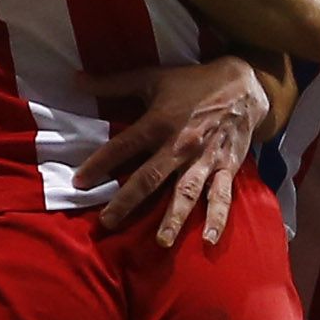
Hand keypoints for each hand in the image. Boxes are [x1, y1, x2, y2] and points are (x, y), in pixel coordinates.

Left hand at [76, 57, 272, 247]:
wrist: (243, 85)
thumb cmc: (193, 82)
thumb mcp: (152, 77)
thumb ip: (112, 82)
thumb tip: (75, 79)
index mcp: (159, 122)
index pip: (123, 146)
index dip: (99, 164)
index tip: (79, 183)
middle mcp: (180, 145)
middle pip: (149, 178)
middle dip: (127, 202)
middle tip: (107, 223)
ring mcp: (204, 159)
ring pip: (186, 192)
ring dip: (174, 218)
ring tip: (161, 242)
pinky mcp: (226, 167)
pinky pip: (222, 195)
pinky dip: (217, 218)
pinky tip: (209, 241)